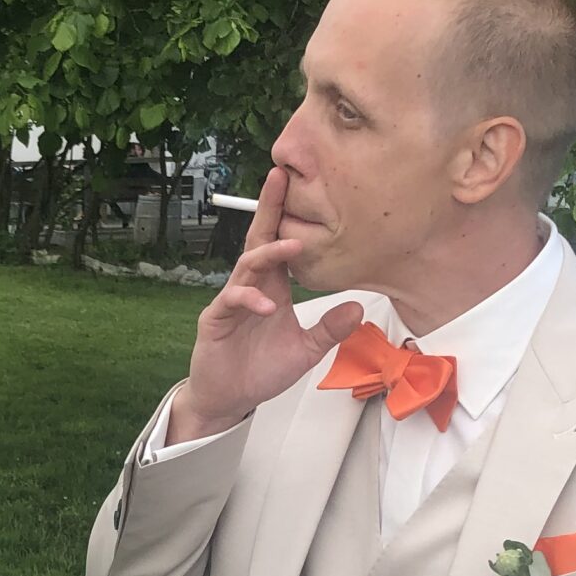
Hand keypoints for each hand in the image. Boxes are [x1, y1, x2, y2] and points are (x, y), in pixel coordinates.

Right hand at [169, 166, 365, 443]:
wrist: (229, 398)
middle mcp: (252, 287)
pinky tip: (267, 306)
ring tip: (293, 246)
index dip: (287, 215)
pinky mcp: (216, 319)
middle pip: (259, 239)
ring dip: (270, 254)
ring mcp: (232, 301)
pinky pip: (232, 300)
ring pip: (247, 265)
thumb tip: (358, 307)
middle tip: (280, 177)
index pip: (280, 243)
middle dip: (269, 208)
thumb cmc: (261, 371)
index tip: (298, 184)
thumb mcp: (305, 350)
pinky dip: (250, 300)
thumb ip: (329, 329)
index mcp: (273, 288)